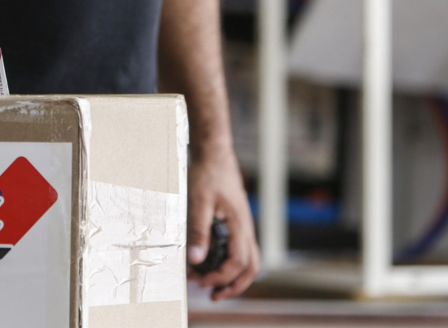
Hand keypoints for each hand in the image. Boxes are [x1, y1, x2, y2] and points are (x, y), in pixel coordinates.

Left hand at [187, 148, 259, 299]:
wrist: (214, 153)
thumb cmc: (207, 173)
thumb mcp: (198, 202)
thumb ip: (198, 231)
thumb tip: (196, 260)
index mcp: (240, 224)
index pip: (238, 262)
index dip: (221, 277)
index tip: (201, 281)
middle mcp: (247, 227)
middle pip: (252, 267)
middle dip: (234, 285)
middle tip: (213, 295)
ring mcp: (244, 225)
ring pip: (250, 259)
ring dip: (234, 276)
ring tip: (213, 285)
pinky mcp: (238, 221)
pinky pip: (242, 249)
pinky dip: (232, 263)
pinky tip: (214, 263)